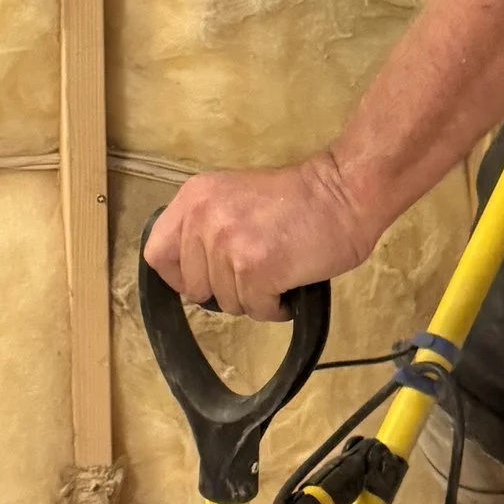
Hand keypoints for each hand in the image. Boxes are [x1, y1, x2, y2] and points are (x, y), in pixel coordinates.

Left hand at [142, 152, 382, 319]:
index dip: (180, 276)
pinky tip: (290, 286)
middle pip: (193, 286)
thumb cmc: (298, 199)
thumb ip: (207, 228)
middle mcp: (203, 219)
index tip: (205, 279)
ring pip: (226, 302)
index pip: (157, 254)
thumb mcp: (233, 199)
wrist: (345, 193)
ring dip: (254, 298)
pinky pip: (256, 310)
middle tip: (256, 273)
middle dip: (224, 290)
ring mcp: (227, 244)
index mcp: (194, 198)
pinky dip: (275, 308)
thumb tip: (194, 279)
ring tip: (279, 274)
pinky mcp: (254, 268)